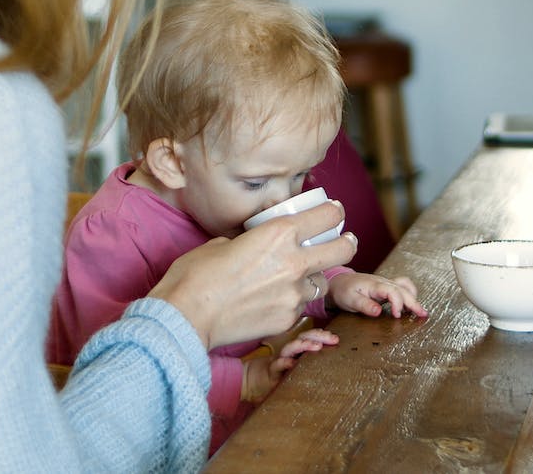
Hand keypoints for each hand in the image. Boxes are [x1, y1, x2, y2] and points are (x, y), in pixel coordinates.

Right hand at [148, 200, 356, 348]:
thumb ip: (251, 242)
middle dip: (347, 243)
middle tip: (343, 242)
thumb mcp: (223, 242)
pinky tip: (271, 302)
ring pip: (321, 282)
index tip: (333, 213)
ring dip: (313, 278)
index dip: (334, 212)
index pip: (327, 216)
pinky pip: (300, 306)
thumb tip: (256, 247)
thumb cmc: (196, 275)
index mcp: (279, 233)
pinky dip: (291, 302)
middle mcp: (295, 261)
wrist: (185, 316)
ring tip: (295, 279)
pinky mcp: (288, 319)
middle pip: (344, 249)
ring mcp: (294, 294)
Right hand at [241, 328, 338, 402]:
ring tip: (315, 346)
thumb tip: (329, 357)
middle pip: (303, 338)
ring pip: (290, 349)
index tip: (334, 337)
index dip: (321, 335)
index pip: (309, 338)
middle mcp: (288, 353)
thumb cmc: (277, 375)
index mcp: (296, 351)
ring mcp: (279, 360)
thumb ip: (307, 361)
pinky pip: (276, 366)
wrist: (253, 382)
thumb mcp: (295, 369)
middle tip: (332, 338)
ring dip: (302, 345)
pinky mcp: (270, 371)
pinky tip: (290, 363)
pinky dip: (282, 363)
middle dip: (318, 336)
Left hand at [327, 273, 427, 318]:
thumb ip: (364, 305)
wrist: (338, 282)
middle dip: (414, 302)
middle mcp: (383, 282)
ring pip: (405, 287)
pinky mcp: (386, 286)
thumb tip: (379, 311)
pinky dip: (409, 293)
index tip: (398, 315)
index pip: (393, 291)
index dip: (398, 303)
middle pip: (403, 290)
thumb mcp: (350, 300)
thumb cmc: (344, 291)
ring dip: (414, 298)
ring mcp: (385, 283)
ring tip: (420, 311)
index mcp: (374, 285)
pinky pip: (402, 286)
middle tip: (422, 314)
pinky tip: (410, 304)